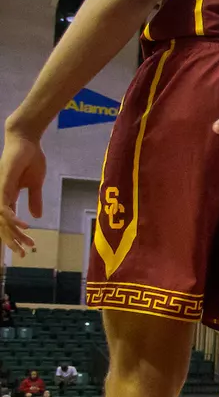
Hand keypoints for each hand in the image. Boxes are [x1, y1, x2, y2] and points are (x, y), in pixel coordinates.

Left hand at [0, 126, 46, 253]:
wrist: (26, 141)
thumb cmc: (30, 159)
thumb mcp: (35, 184)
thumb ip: (34, 200)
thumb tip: (36, 217)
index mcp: (7, 197)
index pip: (8, 223)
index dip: (16, 236)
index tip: (27, 249)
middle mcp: (0, 197)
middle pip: (2, 226)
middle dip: (12, 242)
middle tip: (23, 255)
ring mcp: (0, 191)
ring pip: (2, 220)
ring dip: (13, 234)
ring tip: (25, 245)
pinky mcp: (3, 185)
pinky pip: (5, 207)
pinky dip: (14, 218)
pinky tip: (25, 226)